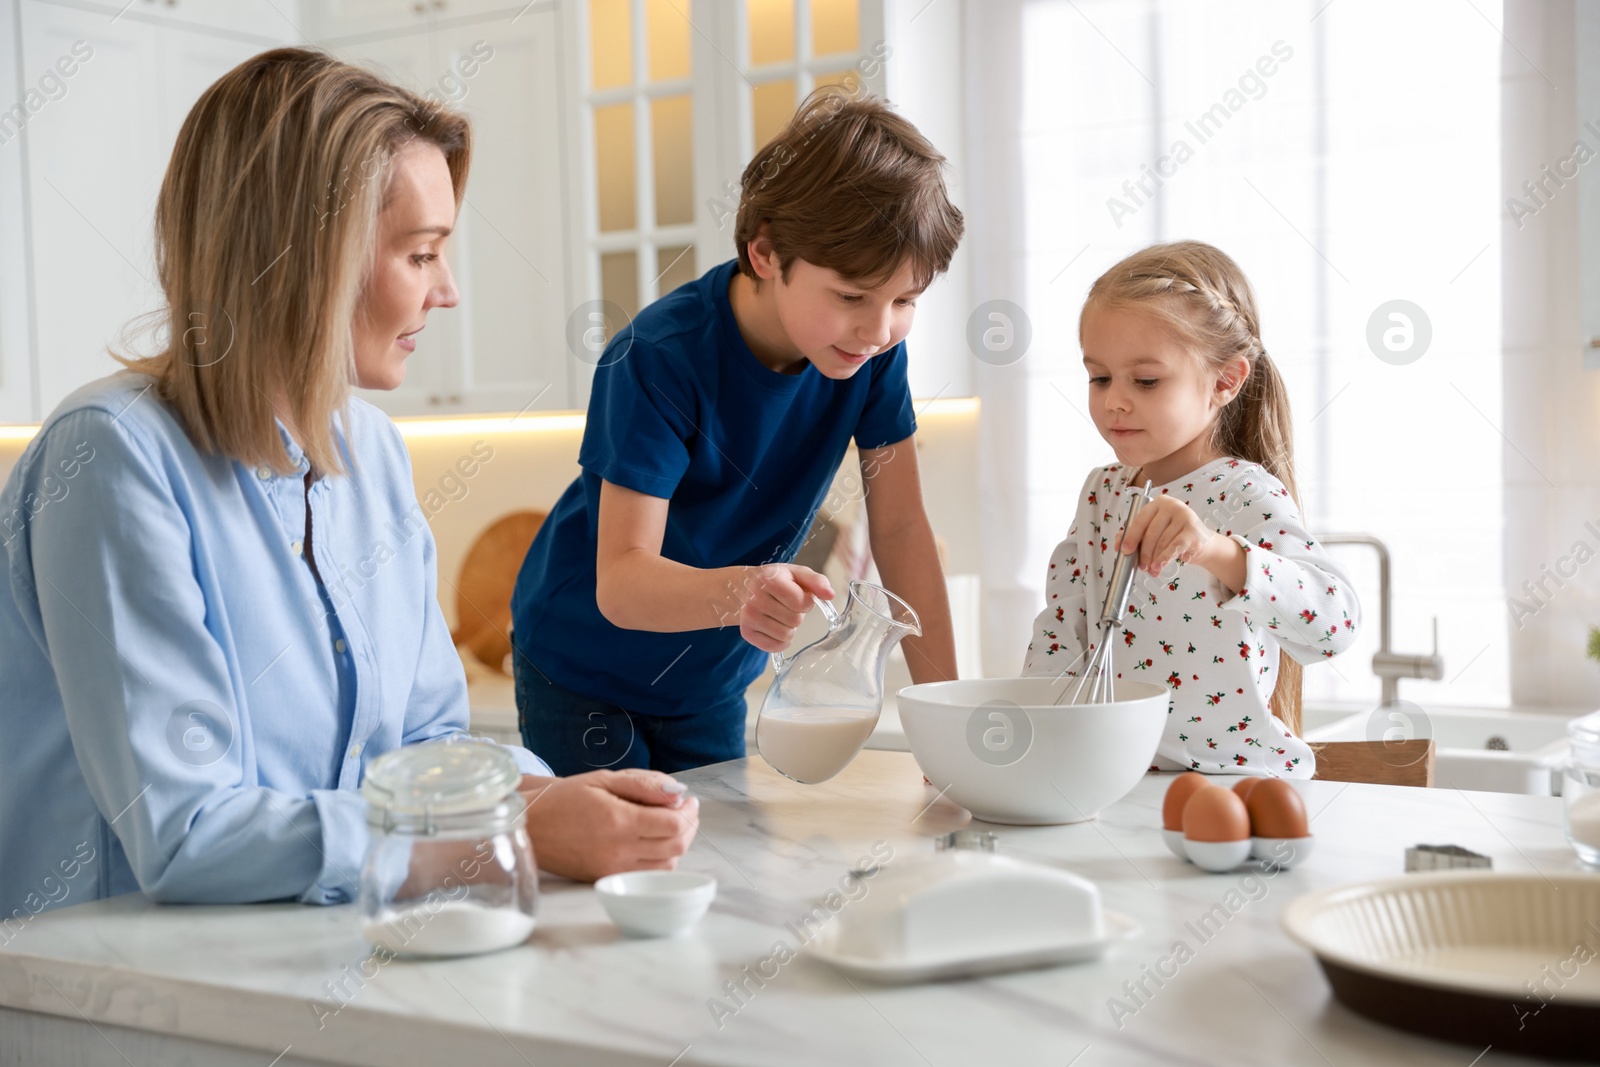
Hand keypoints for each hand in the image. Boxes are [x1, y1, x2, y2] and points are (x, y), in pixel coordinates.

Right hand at [517, 769, 698, 881]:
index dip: (689, 812)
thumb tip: (678, 793)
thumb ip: (644, 785)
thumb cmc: (563, 798)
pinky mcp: (606, 879)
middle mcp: (618, 851)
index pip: (673, 824)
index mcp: (618, 821)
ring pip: (666, 865)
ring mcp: (612, 869)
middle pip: (676, 846)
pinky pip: (646, 873)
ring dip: (676, 844)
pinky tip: (652, 841)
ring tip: (668, 823)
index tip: (688, 800)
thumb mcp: (603, 780)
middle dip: (689, 827)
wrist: (528, 826)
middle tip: (684, 810)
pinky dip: (659, 859)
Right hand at [738, 564, 833, 652]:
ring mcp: (748, 616)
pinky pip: (775, 647)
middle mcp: (754, 598)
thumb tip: (830, 595)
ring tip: (779, 615)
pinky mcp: (746, 632)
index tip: (798, 595)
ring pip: (786, 635)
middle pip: (794, 620)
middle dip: (797, 614)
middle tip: (786, 605)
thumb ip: (817, 581)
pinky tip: (773, 626)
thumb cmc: (777, 580)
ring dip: (789, 628)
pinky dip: (780, 640)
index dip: (806, 602)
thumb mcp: (798, 574)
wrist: (745, 586)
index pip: (800, 602)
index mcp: (769, 579)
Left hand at [1116, 495, 1218, 576]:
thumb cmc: (1174, 535)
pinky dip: (1164, 558)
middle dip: (1144, 553)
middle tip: (1141, 566)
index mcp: (1158, 503)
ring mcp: (1184, 516)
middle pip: (1151, 533)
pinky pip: (1174, 547)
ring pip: (1162, 542)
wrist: (1201, 542)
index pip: (1140, 520)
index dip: (1131, 537)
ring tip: (1152, 569)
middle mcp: (1172, 506)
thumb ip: (1135, 534)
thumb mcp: (1154, 531)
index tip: (1124, 550)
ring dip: (1154, 559)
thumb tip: (1118, 544)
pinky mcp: (1193, 530)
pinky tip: (1159, 566)